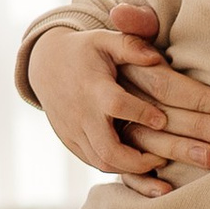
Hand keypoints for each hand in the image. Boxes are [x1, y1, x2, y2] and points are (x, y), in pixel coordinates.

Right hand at [27, 20, 192, 187]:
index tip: (162, 120)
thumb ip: (131, 45)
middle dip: (138, 160)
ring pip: (101, 162)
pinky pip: (93, 162)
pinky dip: (117, 166)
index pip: (116, 105)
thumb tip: (156, 59)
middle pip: (107, 149)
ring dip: (130, 168)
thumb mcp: (105, 40)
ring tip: (154, 161)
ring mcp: (73, 131)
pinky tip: (137, 162)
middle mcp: (81, 114)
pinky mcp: (71, 142)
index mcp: (93, 87)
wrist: (45, 65)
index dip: (140, 114)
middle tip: (164, 156)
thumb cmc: (84, 51)